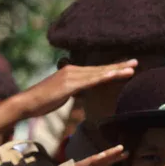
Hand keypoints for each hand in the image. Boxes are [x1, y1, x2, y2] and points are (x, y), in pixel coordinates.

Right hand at [14, 60, 137, 118]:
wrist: (27, 103)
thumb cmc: (43, 101)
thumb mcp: (63, 94)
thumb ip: (75, 90)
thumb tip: (84, 92)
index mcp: (72, 72)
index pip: (97, 70)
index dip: (113, 68)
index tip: (127, 66)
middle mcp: (73, 71)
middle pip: (101, 69)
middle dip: (119, 66)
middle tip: (136, 62)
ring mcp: (71, 76)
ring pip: (98, 73)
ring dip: (116, 70)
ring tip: (132, 69)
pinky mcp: (68, 85)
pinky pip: (89, 81)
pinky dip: (102, 78)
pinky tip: (113, 76)